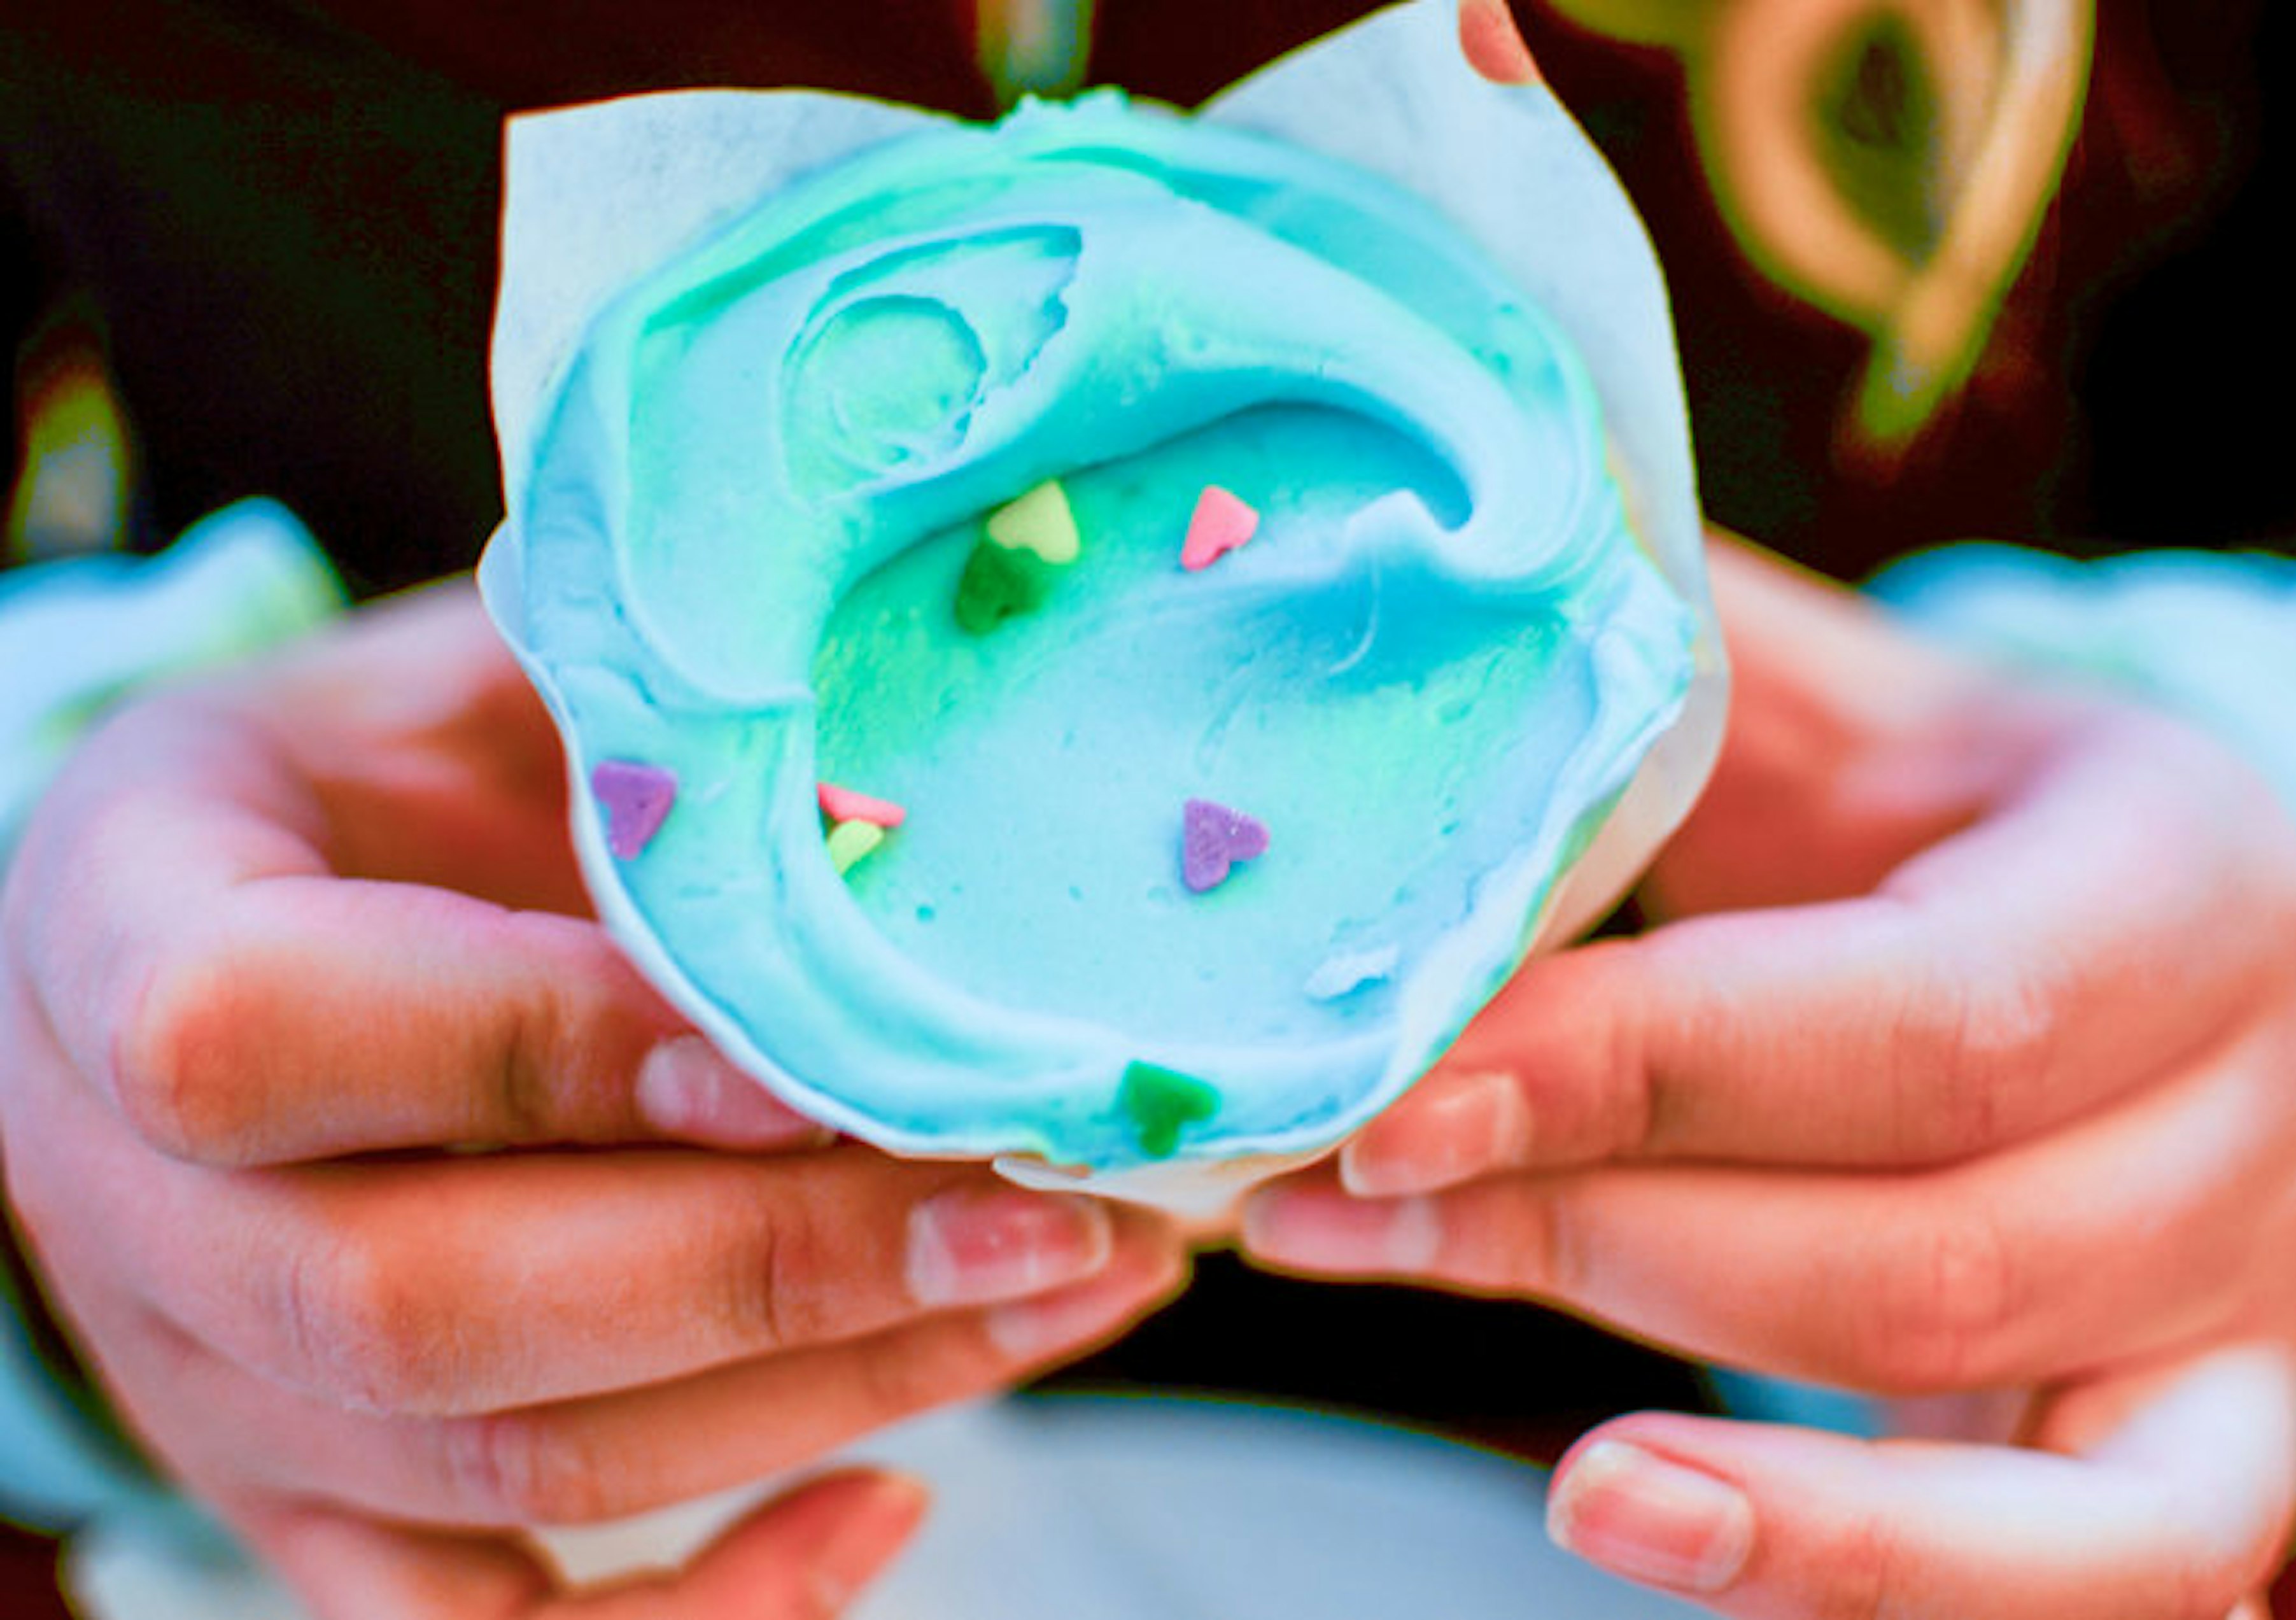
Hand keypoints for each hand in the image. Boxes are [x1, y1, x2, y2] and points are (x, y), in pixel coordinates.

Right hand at [0, 579, 1187, 1617]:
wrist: (178, 961)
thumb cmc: (357, 784)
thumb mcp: (452, 682)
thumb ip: (621, 721)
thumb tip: (900, 779)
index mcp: (124, 942)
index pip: (275, 1032)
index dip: (553, 1051)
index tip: (823, 1053)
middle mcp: (145, 1210)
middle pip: (431, 1306)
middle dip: (775, 1268)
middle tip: (1053, 1209)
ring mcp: (223, 1394)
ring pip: (519, 1465)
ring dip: (829, 1389)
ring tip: (1076, 1285)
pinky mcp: (312, 1507)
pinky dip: (711, 1609)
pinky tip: (902, 1495)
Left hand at [1241, 538, 2295, 1618]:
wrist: (2105, 936)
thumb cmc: (1917, 810)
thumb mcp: (1815, 707)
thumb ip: (1636, 682)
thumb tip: (1378, 665)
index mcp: (2179, 875)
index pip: (1918, 1020)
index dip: (1638, 1075)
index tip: (1387, 1105)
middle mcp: (2261, 1105)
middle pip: (1935, 1251)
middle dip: (1610, 1248)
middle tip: (1348, 1213)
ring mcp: (2252, 1300)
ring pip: (2007, 1449)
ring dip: (1731, 1474)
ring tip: (1535, 1463)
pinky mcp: (2206, 1440)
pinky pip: (2100, 1587)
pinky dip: (1886, 1590)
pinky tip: (1678, 1545)